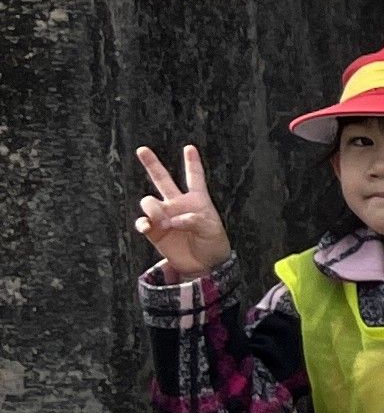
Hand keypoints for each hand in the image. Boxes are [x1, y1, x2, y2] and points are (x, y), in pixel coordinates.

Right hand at [132, 144, 230, 279]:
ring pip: (149, 201)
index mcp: (198, 200)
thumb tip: (173, 220)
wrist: (203, 264)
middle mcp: (178, 204)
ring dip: (153, 208)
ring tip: (163, 220)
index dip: (192, 163)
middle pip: (162, 180)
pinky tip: (148, 227)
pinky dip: (143, 223)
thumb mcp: (212, 229)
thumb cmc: (213, 243)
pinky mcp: (154, 231)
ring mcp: (164, 216)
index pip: (194, 177)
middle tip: (142, 149)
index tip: (189, 148)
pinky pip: (142, 222)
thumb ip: (195, 220)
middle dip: (152, 164)